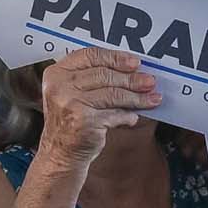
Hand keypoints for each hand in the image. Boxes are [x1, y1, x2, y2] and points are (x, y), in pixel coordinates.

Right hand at [35, 50, 159, 171]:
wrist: (60, 152)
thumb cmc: (70, 120)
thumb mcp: (72, 92)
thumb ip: (94, 78)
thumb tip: (132, 71)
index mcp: (57, 73)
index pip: (90, 55)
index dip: (116, 57)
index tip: (135, 62)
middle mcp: (60, 86)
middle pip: (105, 74)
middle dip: (131, 78)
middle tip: (149, 81)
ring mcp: (70, 103)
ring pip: (113, 94)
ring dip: (136, 97)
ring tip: (151, 98)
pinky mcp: (83, 121)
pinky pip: (114, 114)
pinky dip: (127, 116)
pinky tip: (133, 117)